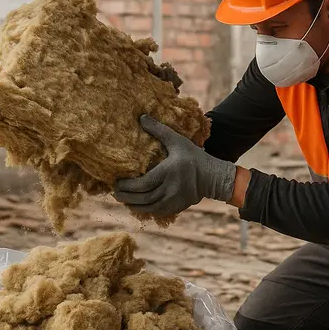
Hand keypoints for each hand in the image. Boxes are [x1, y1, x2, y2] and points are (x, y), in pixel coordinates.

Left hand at [114, 115, 236, 215]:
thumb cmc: (194, 157)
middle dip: (126, 197)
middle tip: (115, 193)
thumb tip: (141, 117)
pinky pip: (157, 211)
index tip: (116, 183)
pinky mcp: (177, 207)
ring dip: (134, 205)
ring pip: (148, 207)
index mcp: (168, 172)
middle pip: (143, 198)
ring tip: (123, 200)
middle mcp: (170, 189)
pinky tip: (138, 206)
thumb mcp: (177, 141)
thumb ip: (159, 130)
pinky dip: (145, 210)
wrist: (213, 177)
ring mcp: (174, 200)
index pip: (142, 184)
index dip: (127, 186)